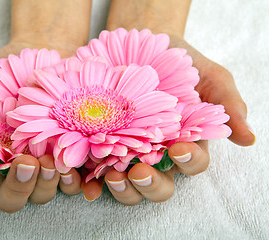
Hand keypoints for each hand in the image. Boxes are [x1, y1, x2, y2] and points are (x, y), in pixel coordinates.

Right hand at [0, 41, 80, 211]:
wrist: (43, 54)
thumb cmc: (2, 71)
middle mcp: (15, 164)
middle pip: (11, 196)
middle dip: (16, 186)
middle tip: (25, 163)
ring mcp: (44, 163)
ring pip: (41, 193)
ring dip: (45, 185)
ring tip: (51, 164)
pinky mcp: (70, 157)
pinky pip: (71, 182)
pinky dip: (73, 184)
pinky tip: (74, 173)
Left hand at [83, 35, 254, 203]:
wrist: (137, 46)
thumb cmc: (177, 60)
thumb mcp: (207, 75)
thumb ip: (226, 103)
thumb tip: (248, 139)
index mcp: (185, 141)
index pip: (192, 163)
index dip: (189, 161)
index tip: (181, 148)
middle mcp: (156, 154)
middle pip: (159, 185)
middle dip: (151, 184)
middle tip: (140, 172)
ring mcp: (127, 153)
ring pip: (129, 185)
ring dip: (123, 188)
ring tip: (113, 176)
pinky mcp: (101, 147)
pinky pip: (97, 173)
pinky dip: (93, 183)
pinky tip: (87, 184)